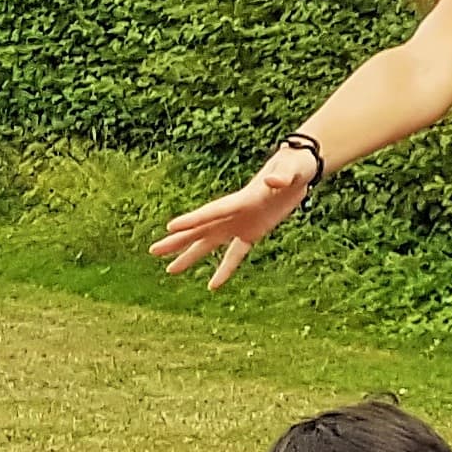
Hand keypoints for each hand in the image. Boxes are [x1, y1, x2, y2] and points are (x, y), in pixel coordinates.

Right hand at [151, 155, 312, 287]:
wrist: (299, 169)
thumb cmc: (294, 166)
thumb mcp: (291, 169)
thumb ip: (282, 176)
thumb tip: (273, 181)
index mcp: (241, 199)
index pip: (212, 212)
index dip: (193, 220)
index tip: (170, 228)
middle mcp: (234, 213)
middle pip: (201, 229)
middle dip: (178, 241)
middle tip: (153, 251)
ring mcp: (240, 223)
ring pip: (210, 243)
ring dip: (191, 256)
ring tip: (170, 270)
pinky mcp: (252, 232)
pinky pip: (236, 254)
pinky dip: (225, 268)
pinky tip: (213, 285)